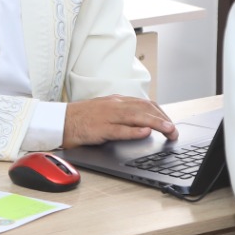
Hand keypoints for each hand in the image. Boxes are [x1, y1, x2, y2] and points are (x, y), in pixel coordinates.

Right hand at [61, 95, 177, 147]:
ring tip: (168, 130)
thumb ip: (123, 115)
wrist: (60, 120)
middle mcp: (115, 105)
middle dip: (163, 119)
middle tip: (174, 131)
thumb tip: (142, 123)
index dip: (161, 113)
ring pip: (137, 116)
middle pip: (145, 109)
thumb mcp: (106, 112)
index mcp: (117, 101)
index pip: (145, 104)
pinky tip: (145, 133)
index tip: (170, 123)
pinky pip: (120, 129)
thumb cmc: (82, 118)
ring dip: (155, 123)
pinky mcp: (100, 128)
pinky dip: (134, 131)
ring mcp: (108, 116)